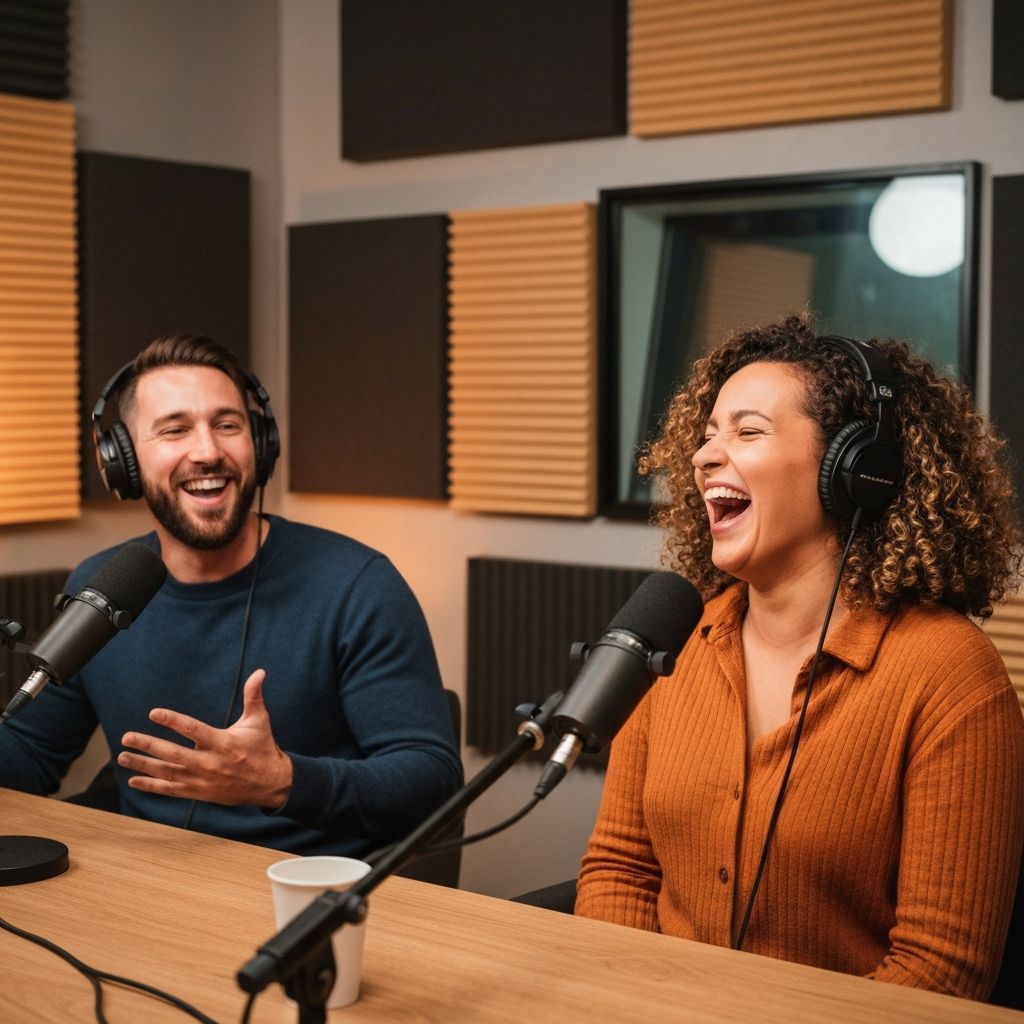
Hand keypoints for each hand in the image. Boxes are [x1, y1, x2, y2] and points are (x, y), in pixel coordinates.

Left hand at [117, 669, 292, 808]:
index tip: (154, 713)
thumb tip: (259, 672)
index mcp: (223, 743)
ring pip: (168, 773)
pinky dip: (151, 786)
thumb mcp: (259, 720)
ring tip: (123, 756)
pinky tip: (134, 780)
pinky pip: (171, 790)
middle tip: (127, 737)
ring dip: (144, 765)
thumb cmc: (262, 748)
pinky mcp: (199, 792)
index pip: (193, 730)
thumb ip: (254, 696)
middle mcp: (210, 763)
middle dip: (148, 745)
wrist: (270, 783)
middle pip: (173, 754)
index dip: (173, 721)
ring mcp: (202, 780)